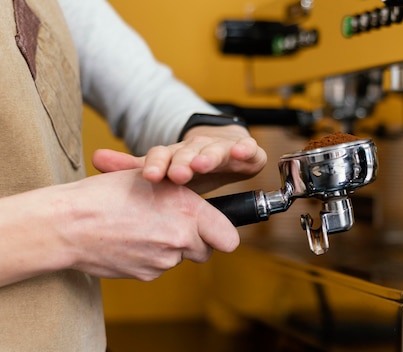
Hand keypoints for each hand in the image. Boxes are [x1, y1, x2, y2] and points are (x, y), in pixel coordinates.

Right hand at [64, 169, 238, 280]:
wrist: (68, 224)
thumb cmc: (107, 194)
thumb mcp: (151, 179)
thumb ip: (184, 195)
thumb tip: (203, 209)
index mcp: (188, 211)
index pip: (229, 237)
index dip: (222, 233)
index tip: (214, 228)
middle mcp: (181, 238)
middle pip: (207, 250)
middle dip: (196, 240)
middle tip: (173, 224)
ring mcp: (164, 261)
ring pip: (181, 258)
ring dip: (171, 247)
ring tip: (144, 227)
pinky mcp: (147, 275)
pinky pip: (159, 267)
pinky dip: (151, 257)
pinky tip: (131, 240)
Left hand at [92, 125, 266, 193]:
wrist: (228, 148)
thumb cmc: (193, 165)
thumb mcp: (166, 169)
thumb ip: (135, 168)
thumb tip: (96, 158)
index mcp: (176, 154)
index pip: (163, 156)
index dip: (157, 165)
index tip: (151, 177)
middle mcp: (198, 149)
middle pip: (188, 153)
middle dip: (182, 162)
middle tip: (177, 173)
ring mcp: (222, 149)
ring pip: (215, 150)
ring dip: (208, 156)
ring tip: (202, 164)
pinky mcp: (246, 151)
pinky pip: (247, 150)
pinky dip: (244, 150)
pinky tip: (241, 152)